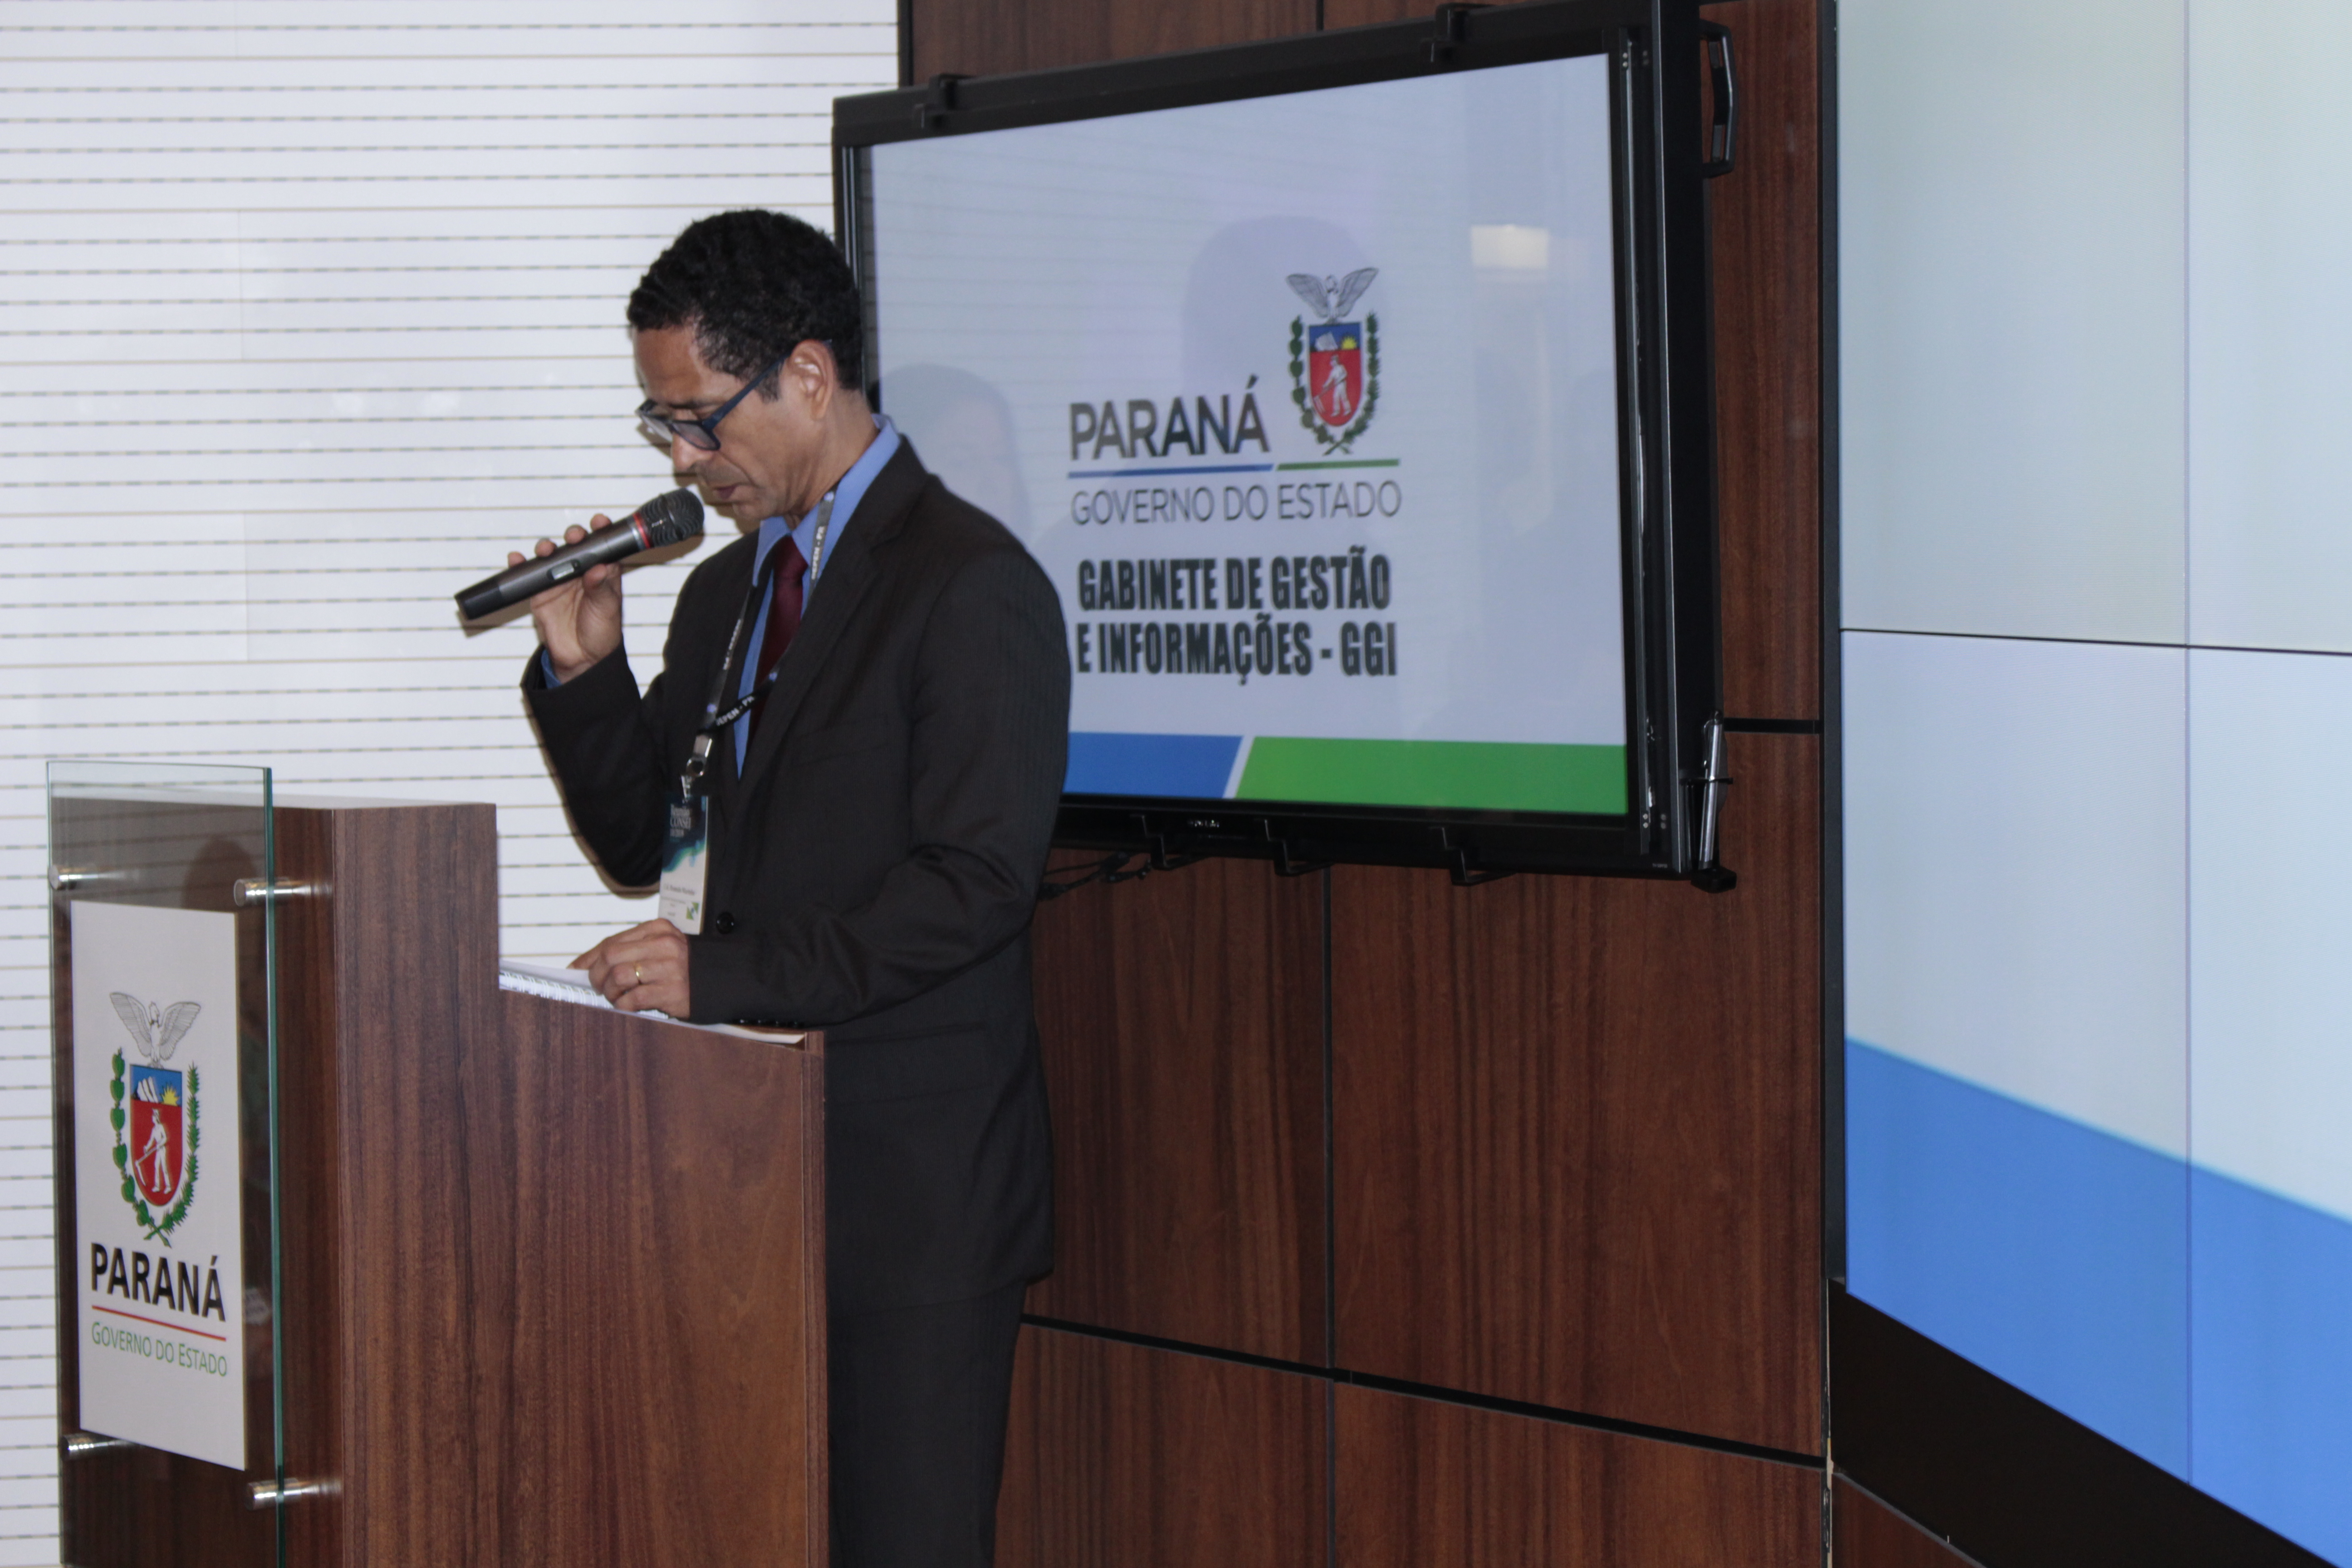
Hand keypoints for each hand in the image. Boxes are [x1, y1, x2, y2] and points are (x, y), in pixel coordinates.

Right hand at [514, 517, 623, 681]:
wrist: (582, 659)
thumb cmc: (602, 633)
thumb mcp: (608, 610)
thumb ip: (601, 588)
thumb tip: (598, 568)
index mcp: (603, 573)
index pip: (603, 547)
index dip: (601, 532)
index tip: (599, 522)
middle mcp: (581, 572)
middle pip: (575, 546)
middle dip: (574, 536)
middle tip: (574, 536)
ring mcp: (559, 580)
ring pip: (551, 556)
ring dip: (547, 548)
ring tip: (545, 549)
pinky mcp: (541, 592)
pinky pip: (528, 575)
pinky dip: (520, 566)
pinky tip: (516, 559)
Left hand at [574, 918, 690, 1014]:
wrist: (722, 980)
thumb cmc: (683, 966)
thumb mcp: (660, 948)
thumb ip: (629, 950)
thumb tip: (585, 965)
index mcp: (658, 929)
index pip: (612, 941)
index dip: (589, 958)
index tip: (575, 970)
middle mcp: (664, 944)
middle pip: (611, 957)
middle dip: (596, 976)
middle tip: (599, 987)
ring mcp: (669, 967)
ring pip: (619, 977)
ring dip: (610, 992)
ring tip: (616, 997)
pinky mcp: (672, 991)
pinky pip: (634, 999)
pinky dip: (623, 1005)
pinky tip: (628, 1006)